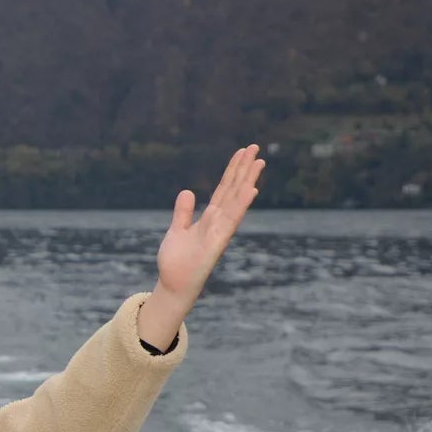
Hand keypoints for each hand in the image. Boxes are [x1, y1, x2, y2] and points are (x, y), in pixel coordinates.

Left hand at [156, 145, 263, 303]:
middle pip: (234, 189)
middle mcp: (219, 222)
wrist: (173, 284)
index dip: (233, 170)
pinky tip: (250, 189)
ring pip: (236, 200)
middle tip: (255, 147)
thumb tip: (188, 191)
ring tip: (259, 161)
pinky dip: (240, 205)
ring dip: (248, 181)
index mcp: (210, 218)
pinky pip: (231, 220)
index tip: (242, 152)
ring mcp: (220, 231)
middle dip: (244, 168)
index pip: (224, 189)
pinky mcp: (217, 242)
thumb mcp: (177, 230)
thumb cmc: (176, 261)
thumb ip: (183, 212)